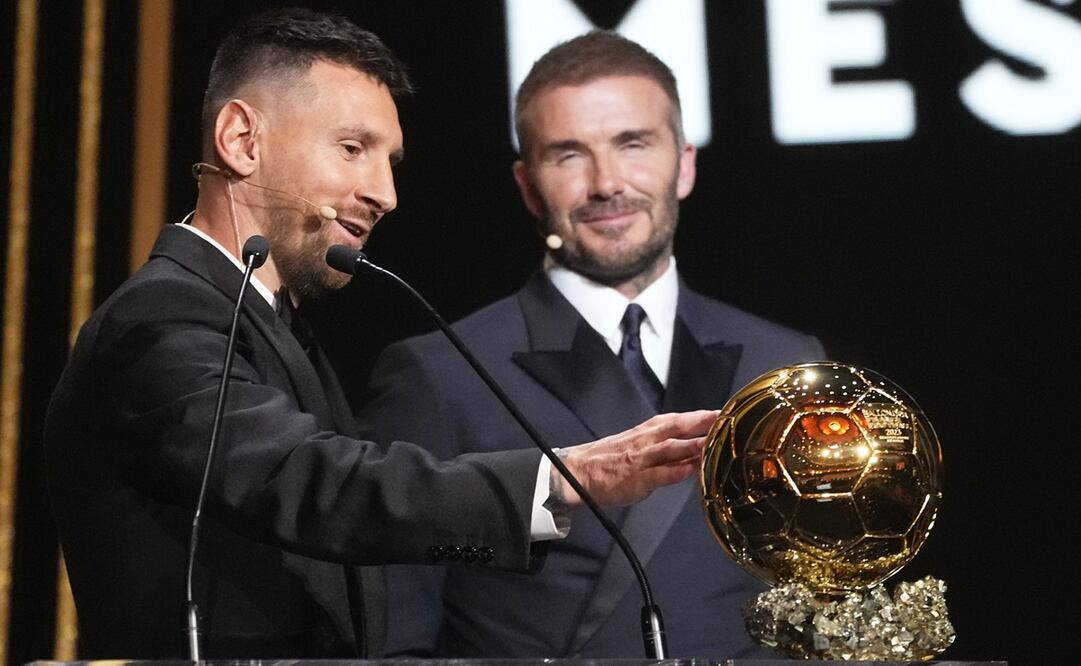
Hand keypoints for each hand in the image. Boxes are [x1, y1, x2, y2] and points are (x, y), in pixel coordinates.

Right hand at [553, 410, 718, 508]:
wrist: (577, 472)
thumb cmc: (608, 459)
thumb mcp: (637, 444)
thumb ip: (663, 446)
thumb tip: (693, 447)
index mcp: (647, 431)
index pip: (678, 419)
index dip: (702, 416)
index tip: (724, 413)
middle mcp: (646, 440)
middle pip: (678, 427)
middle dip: (703, 423)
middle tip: (726, 420)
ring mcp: (642, 459)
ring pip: (672, 448)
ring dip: (694, 445)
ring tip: (716, 443)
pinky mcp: (637, 479)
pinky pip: (660, 474)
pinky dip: (677, 471)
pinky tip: (693, 470)